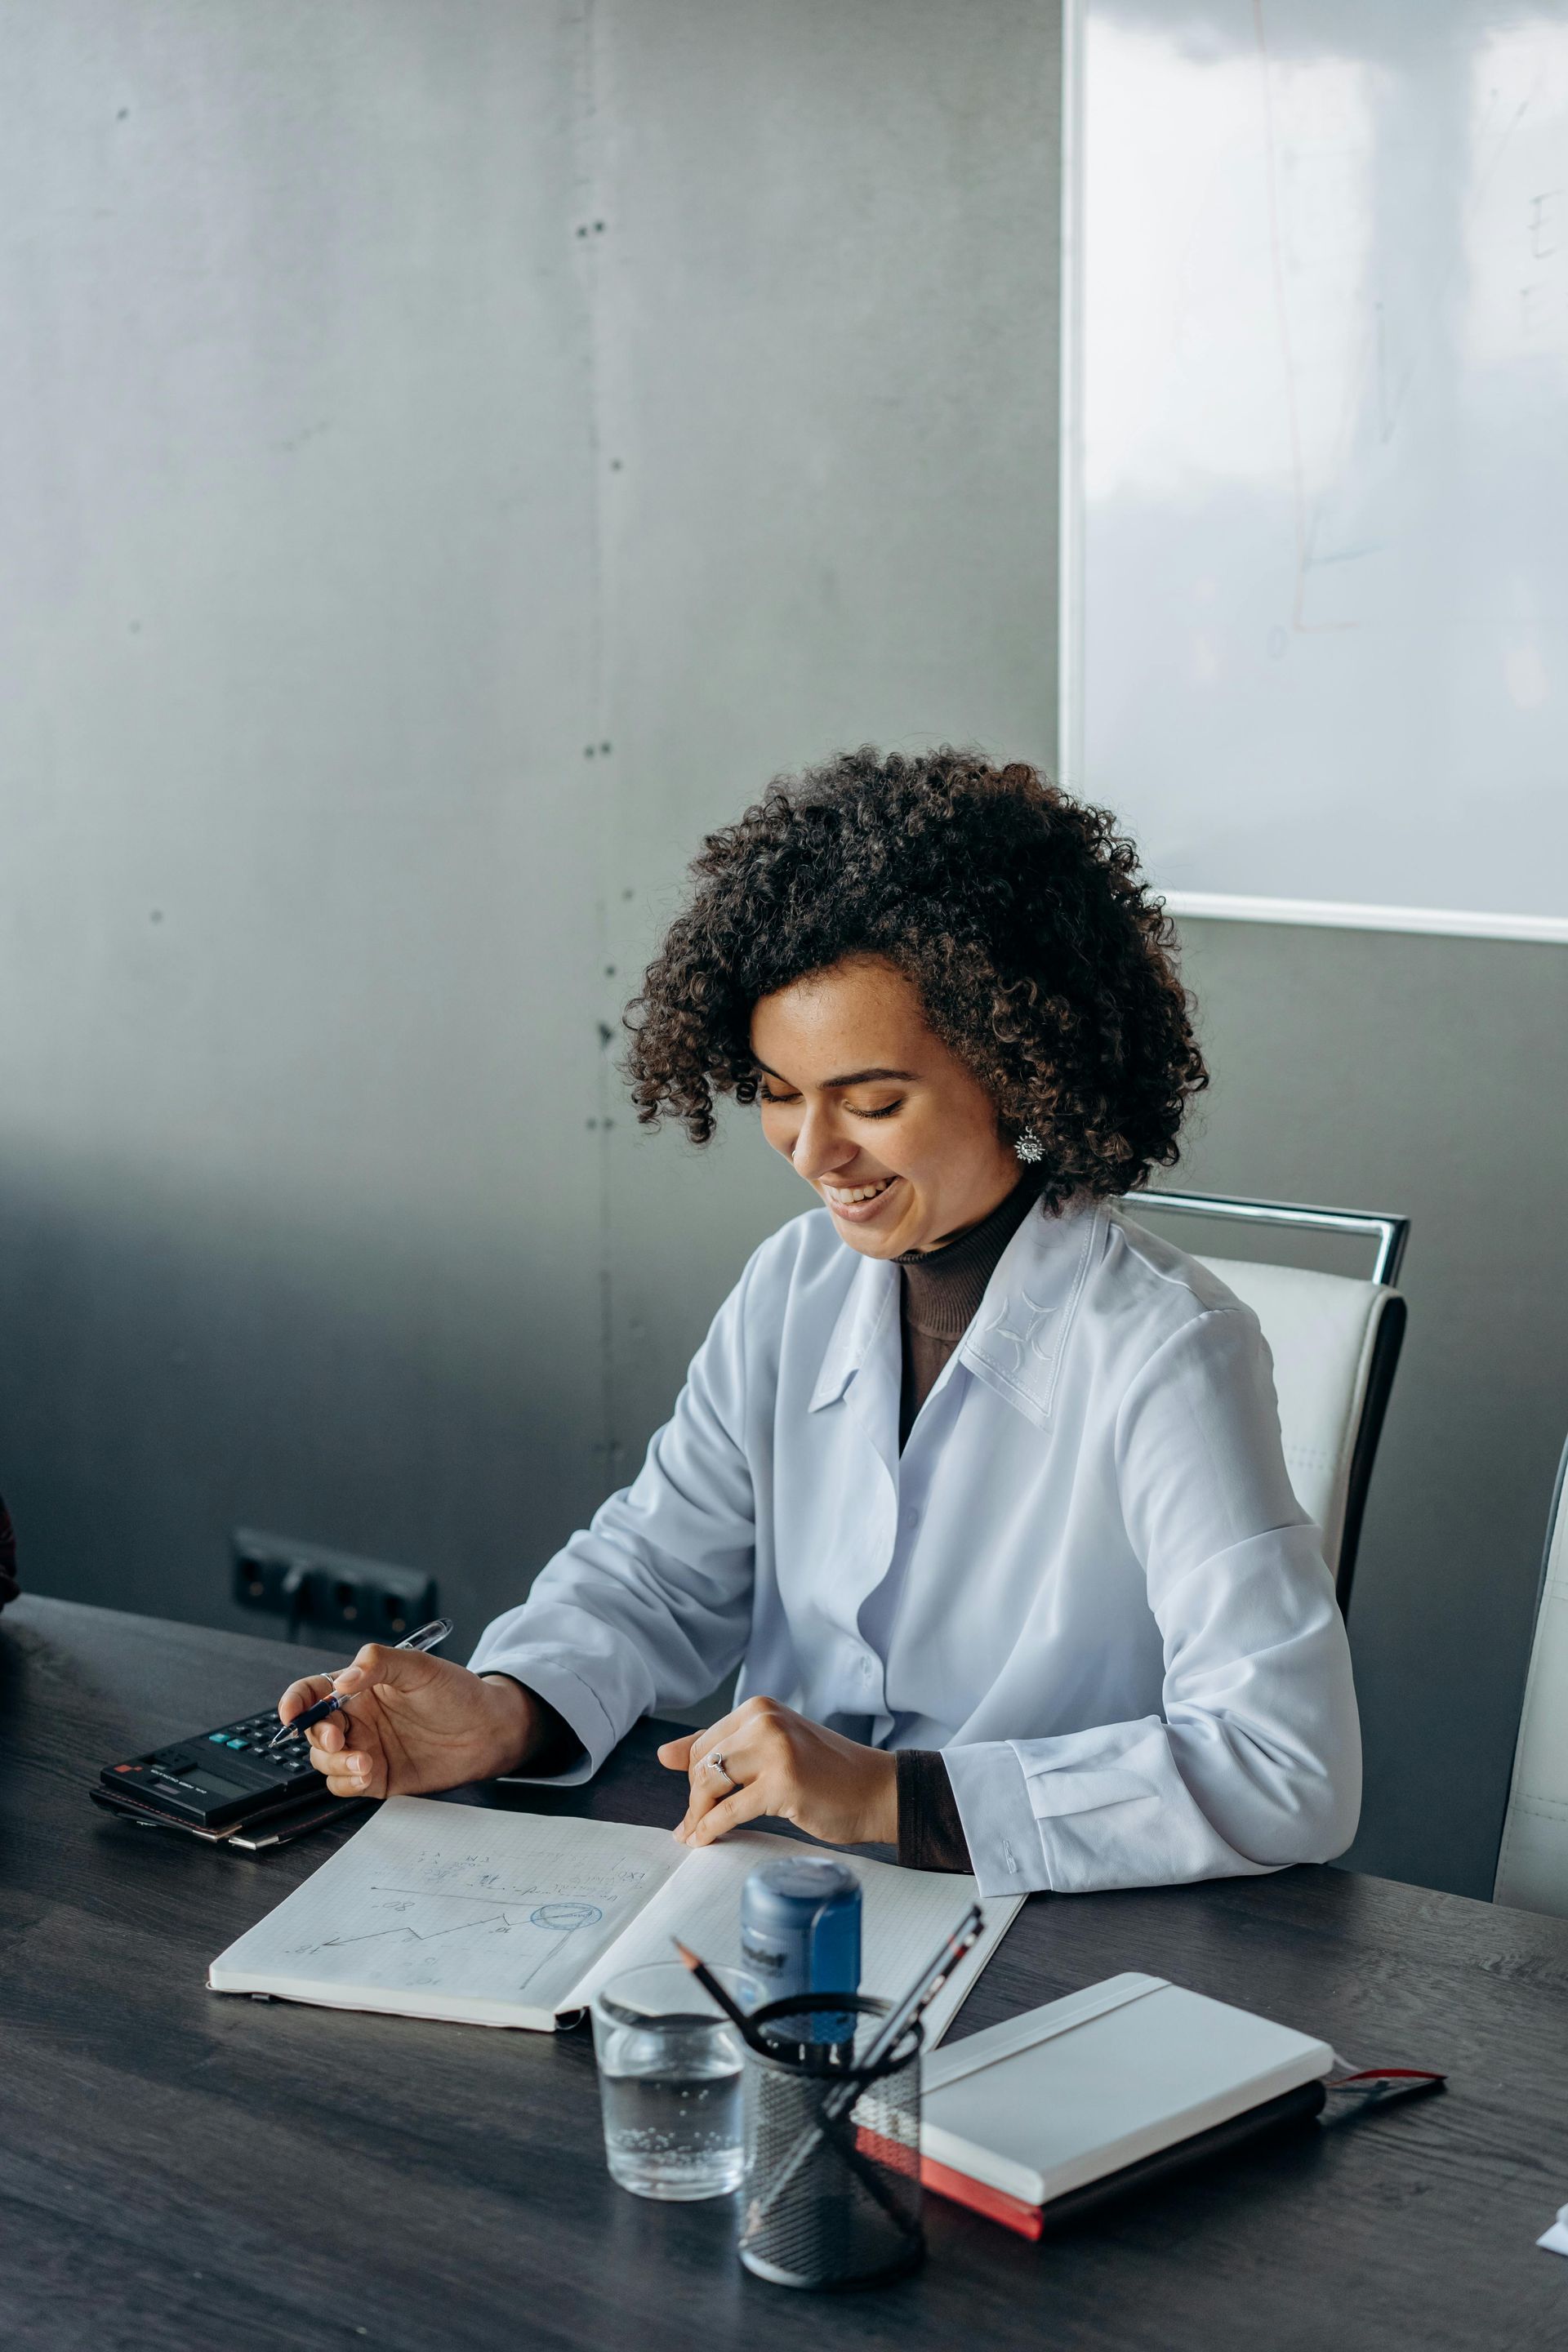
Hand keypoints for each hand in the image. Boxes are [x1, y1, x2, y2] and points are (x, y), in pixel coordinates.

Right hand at [277, 1647, 538, 1799]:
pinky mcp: (377, 1777)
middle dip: (318, 1736)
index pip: (313, 1691)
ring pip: (325, 1760)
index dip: (295, 1701)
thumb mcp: (419, 1667)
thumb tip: (343, 1680)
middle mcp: (358, 1718)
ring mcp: (366, 1748)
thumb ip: (379, 1664)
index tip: (292, 1712)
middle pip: (313, 1730)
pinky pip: (344, 1784)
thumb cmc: (458, 1692)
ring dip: (336, 1763)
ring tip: (365, 1762)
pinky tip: (368, 1775)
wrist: (490, 1731)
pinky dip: (347, 1783)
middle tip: (337, 1739)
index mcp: (360, 1687)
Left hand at [657, 1695, 897, 1849]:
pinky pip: (730, 1811)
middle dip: (693, 1800)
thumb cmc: (825, 1774)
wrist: (876, 1790)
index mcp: (760, 1709)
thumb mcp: (771, 1750)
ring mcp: (775, 1749)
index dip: (693, 1779)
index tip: (695, 1804)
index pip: (703, 1744)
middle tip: (693, 1826)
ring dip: (697, 1816)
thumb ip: (721, 1749)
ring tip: (695, 1835)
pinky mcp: (784, 1783)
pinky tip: (705, 1841)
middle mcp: (765, 1721)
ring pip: (710, 1784)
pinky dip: (711, 1829)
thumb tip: (663, 1754)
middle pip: (702, 1764)